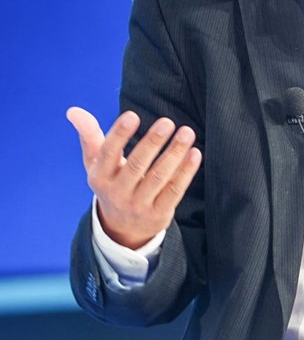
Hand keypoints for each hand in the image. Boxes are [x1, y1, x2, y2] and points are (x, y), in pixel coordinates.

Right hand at [67, 106, 201, 249]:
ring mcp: (138, 206)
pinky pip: (174, 191)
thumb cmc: (111, 183)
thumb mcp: (96, 164)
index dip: (119, 135)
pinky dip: (186, 172)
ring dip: (174, 153)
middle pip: (136, 166)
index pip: (108, 154)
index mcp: (100, 177)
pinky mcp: (159, 214)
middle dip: (152, 143)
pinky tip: (194, 153)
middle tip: (167, 122)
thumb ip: (89, 136)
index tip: (132, 115)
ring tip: (187, 132)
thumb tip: (73, 111)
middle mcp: (117, 193)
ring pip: (159, 177)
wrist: (122, 229)